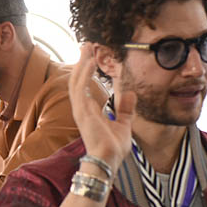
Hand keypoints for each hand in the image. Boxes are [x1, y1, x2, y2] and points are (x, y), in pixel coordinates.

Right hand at [67, 44, 134, 170]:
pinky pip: (80, 88)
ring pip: (76, 81)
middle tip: (86, 45)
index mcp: (90, 111)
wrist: (108, 161)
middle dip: (81, 62)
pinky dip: (84, 74)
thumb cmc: (113, 148)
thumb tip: (131, 93)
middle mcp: (82, 109)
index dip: (87, 70)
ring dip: (81, 63)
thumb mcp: (124, 124)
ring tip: (86, 48)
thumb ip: (125, 109)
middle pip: (77, 80)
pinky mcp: (82, 112)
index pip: (84, 86)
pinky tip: (89, 62)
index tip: (91, 57)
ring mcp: (81, 110)